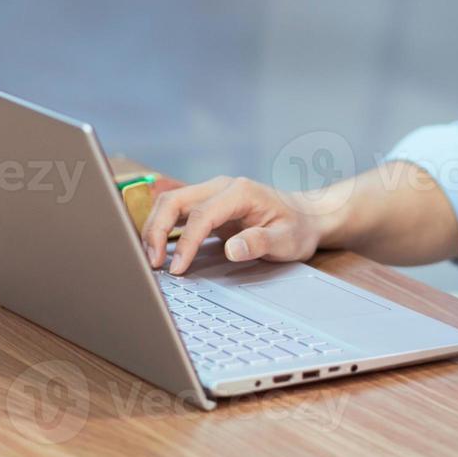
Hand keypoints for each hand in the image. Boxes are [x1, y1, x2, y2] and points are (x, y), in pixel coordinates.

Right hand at [140, 175, 324, 275]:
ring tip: (152, 259)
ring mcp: (212, 194)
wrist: (305, 215)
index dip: (186, 243)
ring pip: (170, 203)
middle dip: (157, 230)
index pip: (201, 215)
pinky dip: (163, 228)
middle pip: (175, 201)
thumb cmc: (297, 228)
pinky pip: (177, 212)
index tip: (177, 269)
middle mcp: (221, 187)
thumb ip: (260, 243)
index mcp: (240, 192)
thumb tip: (232, 250)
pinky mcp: (207, 205)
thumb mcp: (286, 240)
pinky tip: (160, 250)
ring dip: (155, 228)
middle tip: (152, 263)